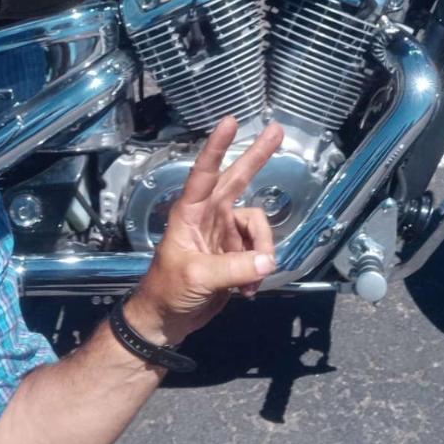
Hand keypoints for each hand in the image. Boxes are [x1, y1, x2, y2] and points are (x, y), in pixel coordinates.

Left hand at [125, 116, 284, 346]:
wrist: (167, 321)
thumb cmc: (167, 291)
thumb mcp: (196, 278)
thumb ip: (232, 268)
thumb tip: (267, 261)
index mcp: (190, 213)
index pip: (204, 174)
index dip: (217, 147)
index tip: (230, 121)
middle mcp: (209, 216)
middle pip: (238, 180)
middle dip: (257, 157)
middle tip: (277, 129)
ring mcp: (224, 234)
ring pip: (258, 228)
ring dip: (261, 253)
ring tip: (251, 282)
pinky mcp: (235, 254)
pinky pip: (259, 252)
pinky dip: (258, 271)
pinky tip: (247, 291)